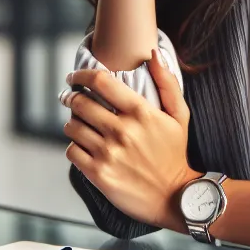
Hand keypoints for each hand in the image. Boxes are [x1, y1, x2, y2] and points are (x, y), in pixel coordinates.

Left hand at [63, 50, 195, 229]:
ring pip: (72, 127)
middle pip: (80, 102)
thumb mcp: (179, 115)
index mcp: (140, 112)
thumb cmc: (176, 153)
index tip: (74, 76)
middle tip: (70, 98)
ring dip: (72, 122)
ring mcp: (108, 153)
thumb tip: (154, 53)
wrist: (175, 196)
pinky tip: (83, 146)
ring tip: (79, 124)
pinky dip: (74, 146)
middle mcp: (122, 130)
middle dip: (71, 97)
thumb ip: (167, 82)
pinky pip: (72, 151)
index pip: (101, 81)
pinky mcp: (98, 173)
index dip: (81, 74)